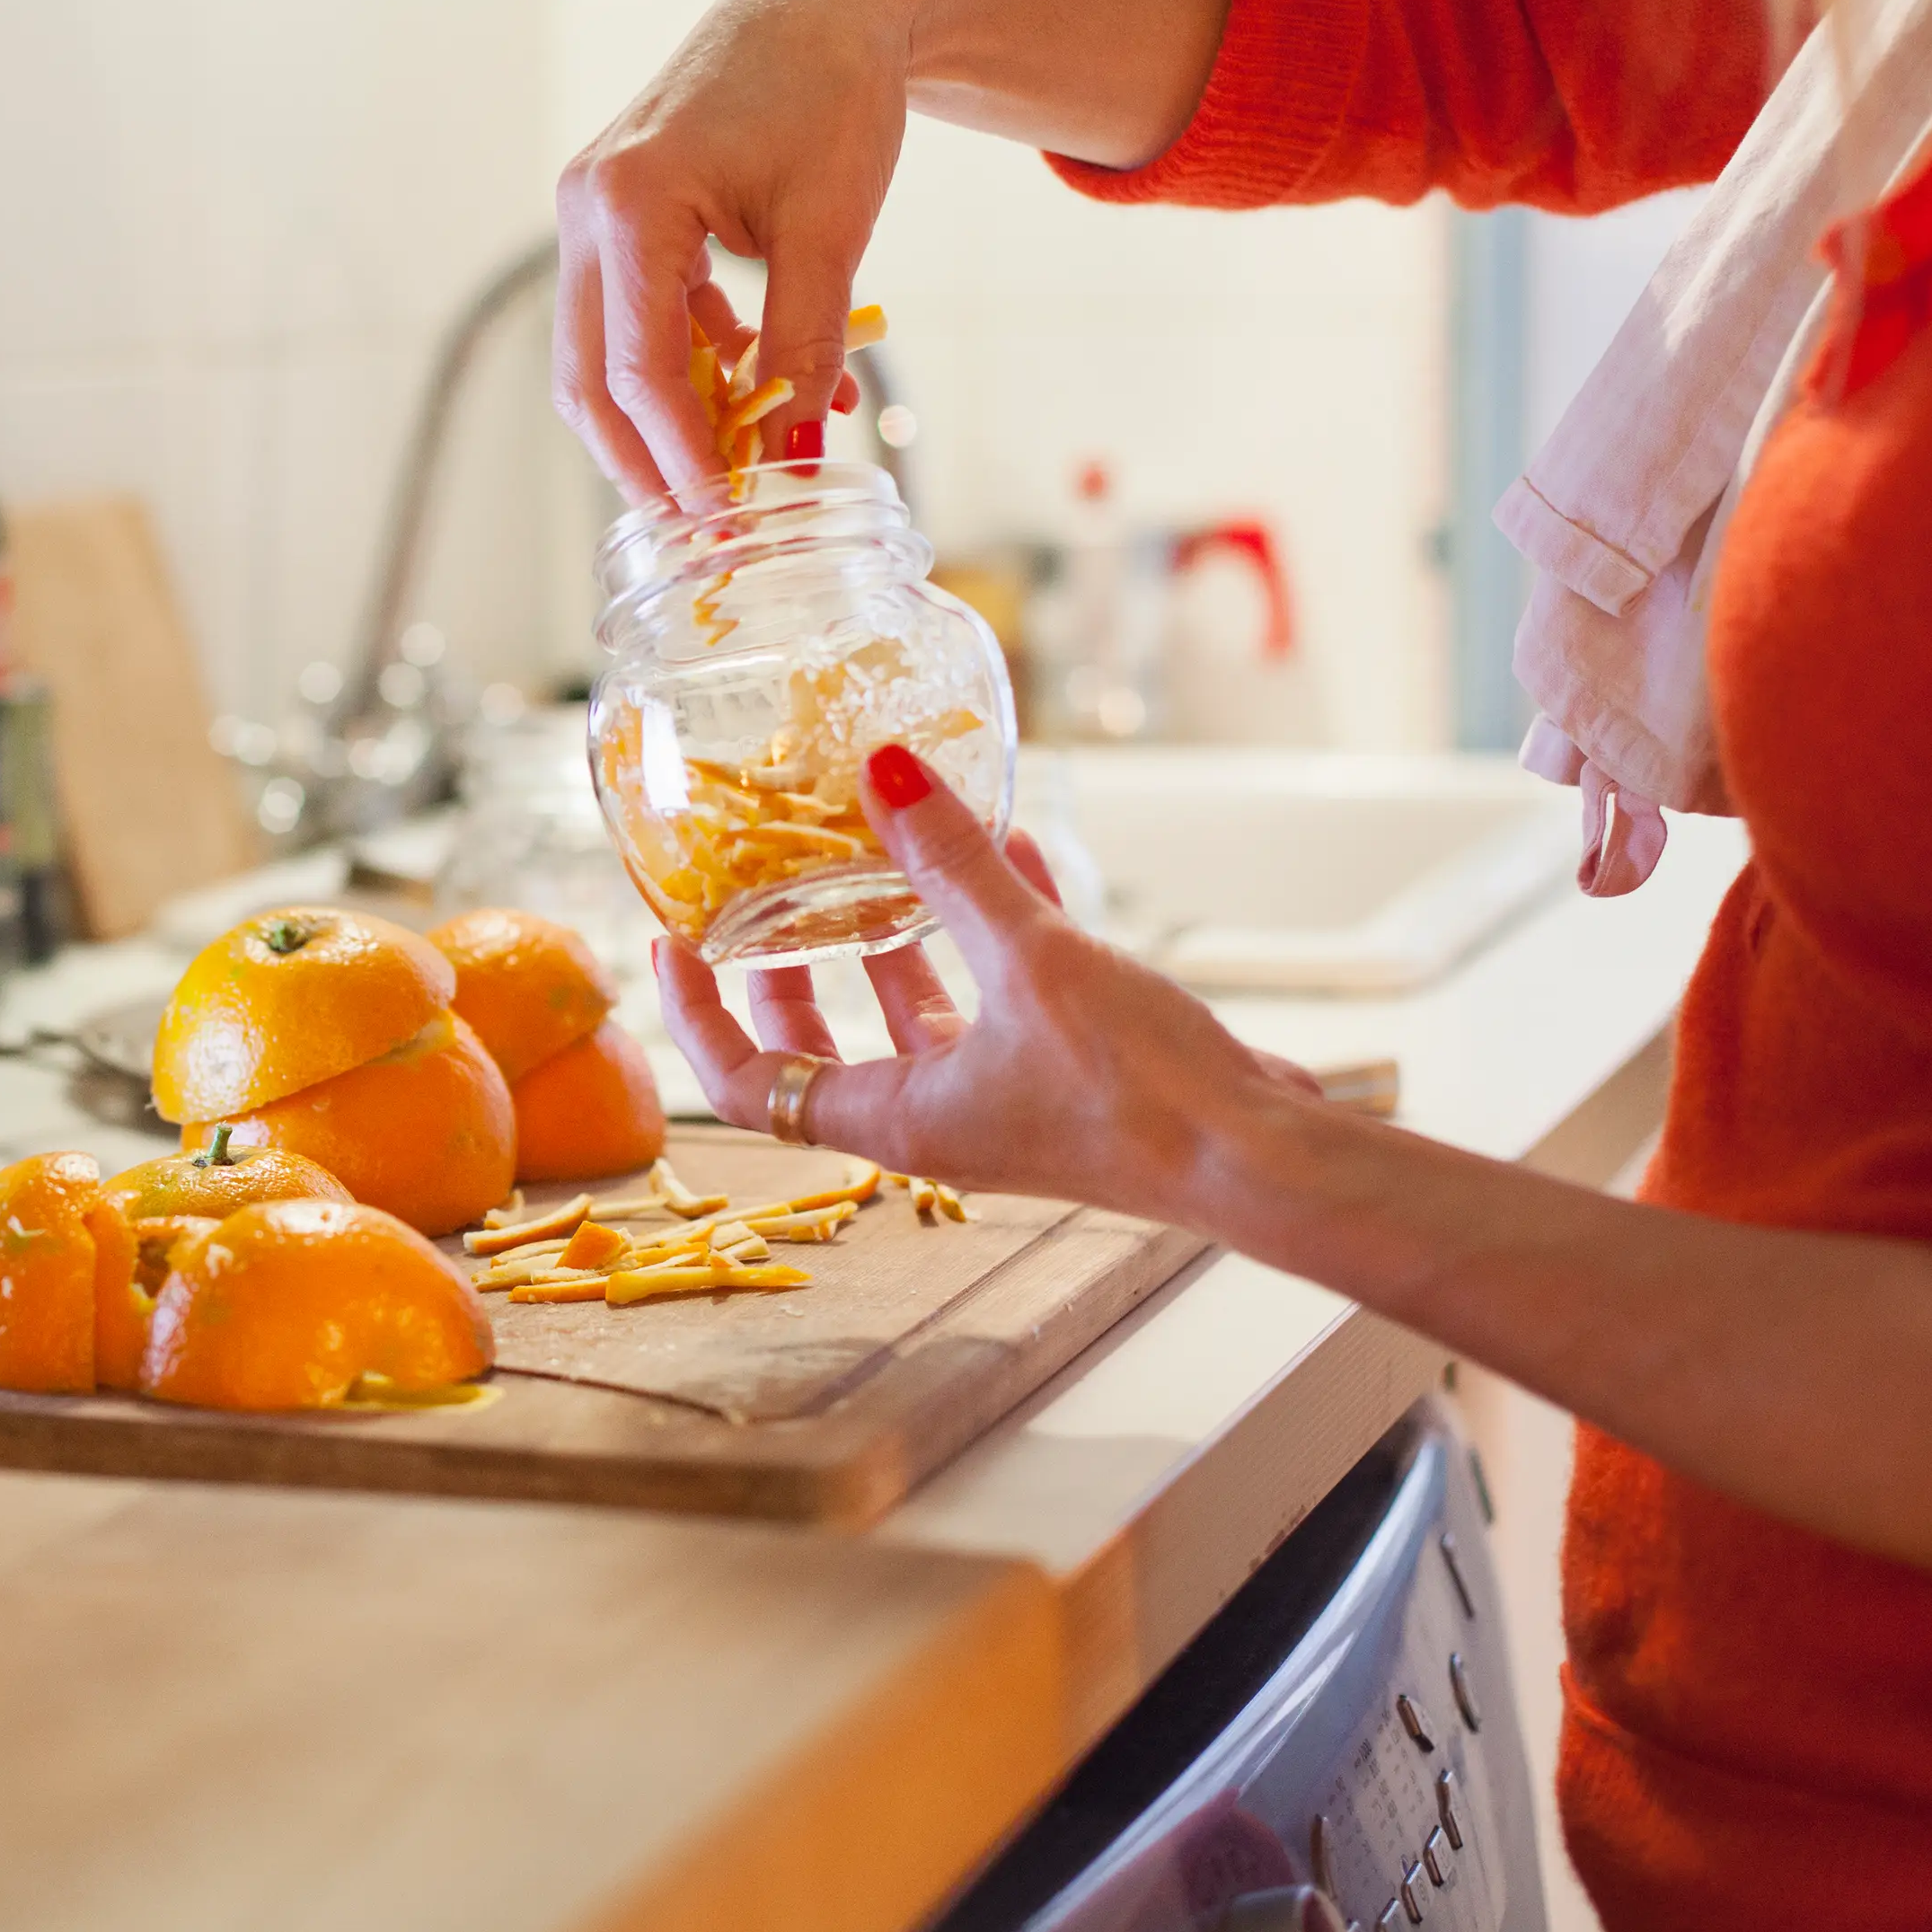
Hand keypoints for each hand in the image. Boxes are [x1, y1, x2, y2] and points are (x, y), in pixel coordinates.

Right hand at [554, 0, 914, 497]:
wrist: (822, 3)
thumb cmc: (832, 92)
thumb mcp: (831, 228)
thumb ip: (806, 344)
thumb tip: (791, 451)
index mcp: (629, 202)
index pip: (640, 370)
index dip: (682, 458)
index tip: (726, 520)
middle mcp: (586, 207)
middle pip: (590, 378)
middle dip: (643, 462)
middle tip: (702, 528)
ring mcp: (590, 211)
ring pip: (597, 356)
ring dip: (657, 420)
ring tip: (726, 471)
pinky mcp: (614, 216)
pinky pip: (626, 319)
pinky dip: (674, 367)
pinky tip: (737, 385)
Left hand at [653, 743, 1326, 1217]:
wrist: (1259, 1157)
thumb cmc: (1136, 1089)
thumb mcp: (1030, 957)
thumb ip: (953, 864)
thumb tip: (882, 773)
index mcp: (896, 1119)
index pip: (748, 1083)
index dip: (697, 1015)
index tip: (672, 941)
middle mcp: (936, 1120)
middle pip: (823, 1049)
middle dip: (792, 969)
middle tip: (767, 895)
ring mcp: (1001, 1102)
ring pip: (917, 1017)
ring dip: (899, 935)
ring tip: (885, 850)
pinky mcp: (1064, 1077)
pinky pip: (1003, 997)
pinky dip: (995, 929)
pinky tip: (1018, 850)